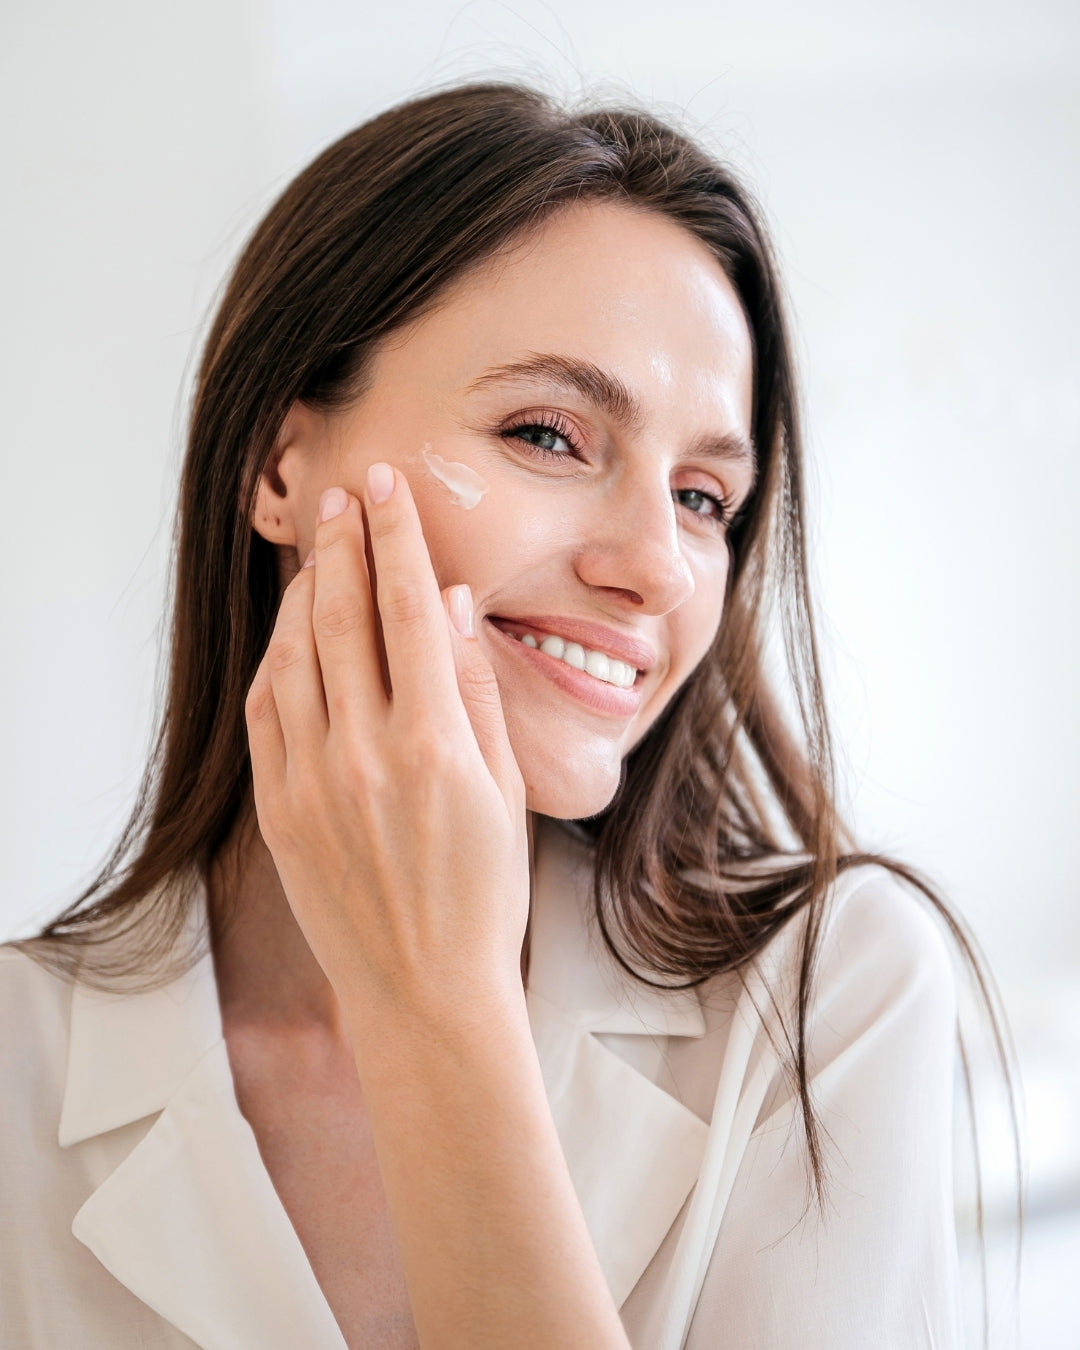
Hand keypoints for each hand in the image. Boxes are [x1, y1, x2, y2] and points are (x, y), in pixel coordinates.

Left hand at [243, 463, 529, 1034]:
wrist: (423, 988)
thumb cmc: (481, 895)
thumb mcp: (505, 792)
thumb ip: (476, 692)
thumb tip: (450, 606)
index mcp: (436, 746)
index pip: (408, 610)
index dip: (396, 539)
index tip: (387, 489)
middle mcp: (366, 755)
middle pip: (345, 617)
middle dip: (344, 544)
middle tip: (345, 497)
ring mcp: (313, 782)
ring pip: (295, 655)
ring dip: (307, 593)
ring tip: (321, 553)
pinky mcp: (279, 809)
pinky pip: (266, 711)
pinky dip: (277, 658)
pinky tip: (294, 631)